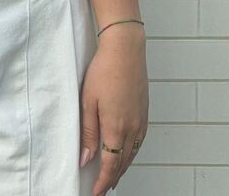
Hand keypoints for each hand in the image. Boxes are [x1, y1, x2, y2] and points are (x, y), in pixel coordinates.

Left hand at [79, 28, 148, 195]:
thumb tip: (86, 158)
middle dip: (112, 178)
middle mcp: (132, 128)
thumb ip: (88, 132)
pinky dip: (131, 153)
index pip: (110, 165)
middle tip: (102, 188)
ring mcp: (141, 120)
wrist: (125, 49)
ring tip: (112, 176)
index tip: (96, 192)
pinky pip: (139, 141)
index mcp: (116, 128)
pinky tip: (126, 152)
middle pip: (122, 163)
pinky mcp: (144, 112)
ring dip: (122, 167)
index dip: (102, 182)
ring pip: (132, 154)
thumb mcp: (88, 101)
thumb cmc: (104, 70)